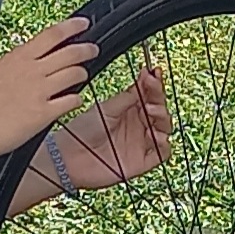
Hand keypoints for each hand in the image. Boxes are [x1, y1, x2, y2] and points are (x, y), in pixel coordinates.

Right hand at [0, 19, 96, 157]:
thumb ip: (13, 68)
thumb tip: (23, 66)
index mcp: (17, 58)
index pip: (52, 34)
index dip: (72, 27)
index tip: (84, 23)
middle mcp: (31, 71)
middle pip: (70, 53)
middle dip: (86, 50)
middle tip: (93, 49)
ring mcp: (39, 91)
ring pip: (75, 74)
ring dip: (82, 74)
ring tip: (83, 76)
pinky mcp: (43, 114)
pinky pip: (71, 101)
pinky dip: (76, 99)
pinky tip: (74, 101)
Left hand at [55, 66, 169, 190]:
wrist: (70, 156)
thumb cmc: (82, 131)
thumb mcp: (105, 108)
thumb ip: (127, 97)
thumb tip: (145, 81)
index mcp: (129, 109)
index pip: (149, 94)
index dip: (154, 83)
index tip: (154, 72)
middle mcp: (138, 124)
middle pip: (160, 108)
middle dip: (159, 97)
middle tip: (152, 91)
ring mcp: (141, 142)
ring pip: (164, 128)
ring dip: (163, 117)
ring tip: (151, 111)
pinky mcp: (142, 161)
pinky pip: (162, 153)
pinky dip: (164, 144)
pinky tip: (155, 135)